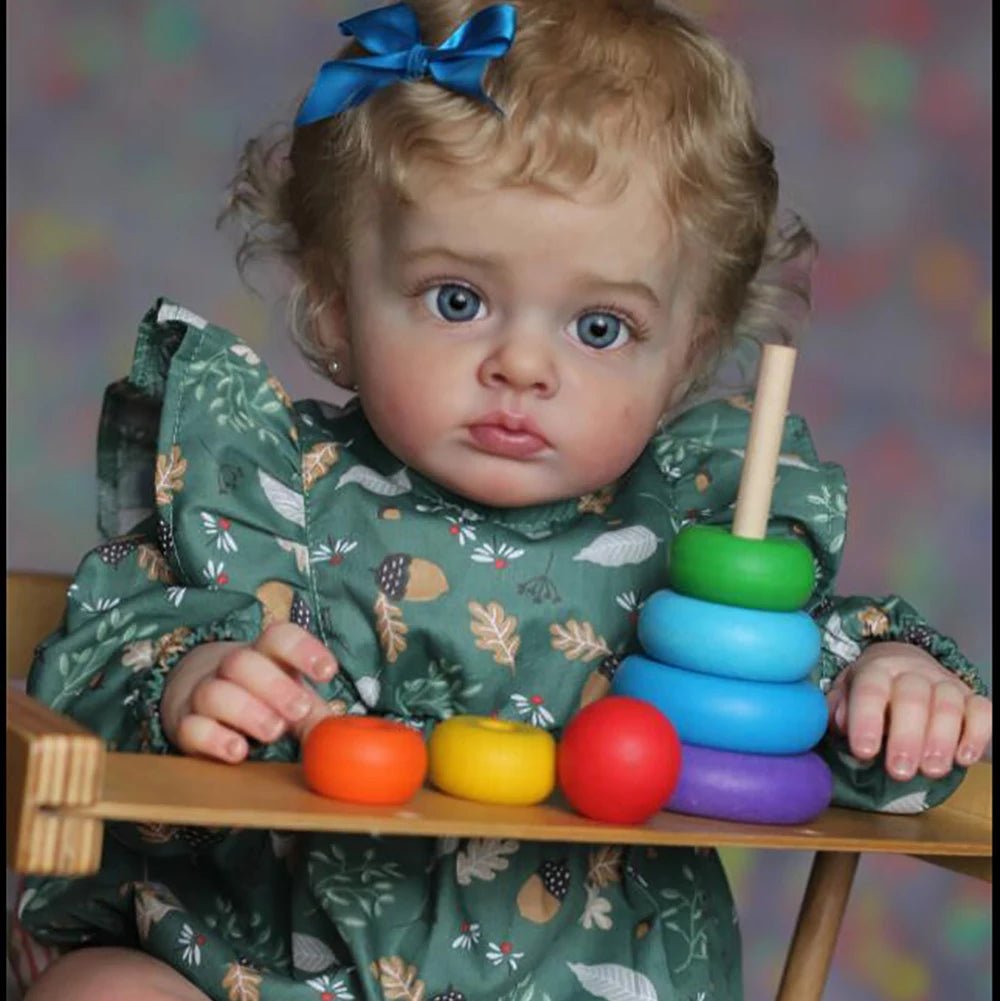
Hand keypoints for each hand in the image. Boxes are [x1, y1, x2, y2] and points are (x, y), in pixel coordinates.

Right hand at [160, 624, 338, 762]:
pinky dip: (214, 739)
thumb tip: (345, 738)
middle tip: (299, 710)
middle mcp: (230, 667)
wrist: (197, 694)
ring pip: (215, 693)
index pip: (280, 637)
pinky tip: (238, 751)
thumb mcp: (290, 700)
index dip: (304, 650)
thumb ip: (315, 716)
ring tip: (274, 731)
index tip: (328, 672)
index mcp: (264, 654)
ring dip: (248, 711)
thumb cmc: (261, 697)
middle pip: (243, 662)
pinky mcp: (184, 724)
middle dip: (275, 686)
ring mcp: (203, 693)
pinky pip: (192, 727)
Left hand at [827, 641, 991, 780]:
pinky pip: (982, 711)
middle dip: (906, 737)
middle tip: (899, 771)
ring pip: (948, 705)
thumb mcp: (847, 693)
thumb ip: (840, 708)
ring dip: (941, 740)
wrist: (905, 665)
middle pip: (912, 699)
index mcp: (877, 669)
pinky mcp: (972, 698)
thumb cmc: (872, 691)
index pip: (870, 691)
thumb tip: (840, 724)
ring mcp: (945, 683)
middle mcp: (912, 672)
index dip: (866, 721)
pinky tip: (964, 758)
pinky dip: (976, 734)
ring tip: (931, 771)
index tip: (864, 752)